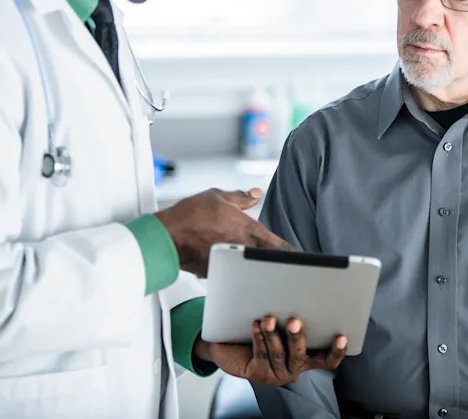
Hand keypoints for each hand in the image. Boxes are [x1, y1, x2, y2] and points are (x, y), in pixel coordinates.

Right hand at [154, 188, 294, 276]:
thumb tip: (256, 193)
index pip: (277, 243)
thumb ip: (240, 197)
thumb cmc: (189, 216)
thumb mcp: (217, 196)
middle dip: (279, 262)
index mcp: (246, 228)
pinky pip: (231, 273)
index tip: (300, 257)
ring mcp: (230, 262)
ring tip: (265, 271)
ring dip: (258, 268)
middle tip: (291, 268)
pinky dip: (236, 271)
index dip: (291, 251)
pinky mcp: (216, 272)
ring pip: (251, 268)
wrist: (166, 237)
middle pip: (269, 259)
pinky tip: (233, 269)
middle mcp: (241, 247)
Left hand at [194, 316, 346, 385]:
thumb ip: (297, 316)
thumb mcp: (284, 324)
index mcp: (307, 357)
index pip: (327, 360)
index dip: (336, 351)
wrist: (234, 346)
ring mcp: (277, 374)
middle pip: (300, 355)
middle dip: (297, 337)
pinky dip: (259, 338)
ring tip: (269, 318)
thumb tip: (302, 291)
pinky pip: (261, 355)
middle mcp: (294, 369)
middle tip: (294, 321)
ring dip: (273, 335)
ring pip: (278, 354)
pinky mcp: (259, 375)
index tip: (341, 336)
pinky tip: (256, 324)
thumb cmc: (266, 329)